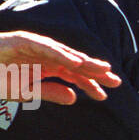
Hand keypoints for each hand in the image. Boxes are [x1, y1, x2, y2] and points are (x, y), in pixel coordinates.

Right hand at [0, 30, 121, 103]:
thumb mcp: (26, 92)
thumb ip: (49, 93)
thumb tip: (74, 99)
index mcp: (46, 67)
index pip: (73, 75)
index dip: (89, 84)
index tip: (104, 95)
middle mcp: (44, 55)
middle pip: (74, 62)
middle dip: (94, 71)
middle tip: (115, 81)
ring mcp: (34, 46)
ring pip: (64, 53)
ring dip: (83, 60)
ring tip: (101, 69)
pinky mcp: (23, 41)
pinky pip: (45, 47)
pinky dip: (61, 54)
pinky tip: (75, 63)